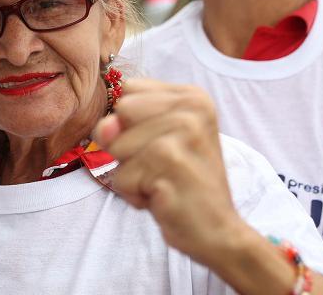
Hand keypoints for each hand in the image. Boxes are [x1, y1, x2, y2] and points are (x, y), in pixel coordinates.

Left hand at [93, 79, 245, 266]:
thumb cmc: (178, 182)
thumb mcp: (148, 142)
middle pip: (119, 115)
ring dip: (131, 174)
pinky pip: (122, 177)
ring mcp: (185, 135)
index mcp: (193, 96)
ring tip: (162, 181)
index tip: (160, 144)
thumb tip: (105, 126)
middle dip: (126, 147)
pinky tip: (162, 197)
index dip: (130, 123)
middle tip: (161, 166)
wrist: (216, 230)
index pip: (127, 91)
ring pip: (116, 147)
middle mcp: (193, 109)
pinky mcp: (172, 163)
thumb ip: (121, 123)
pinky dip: (134, 194)